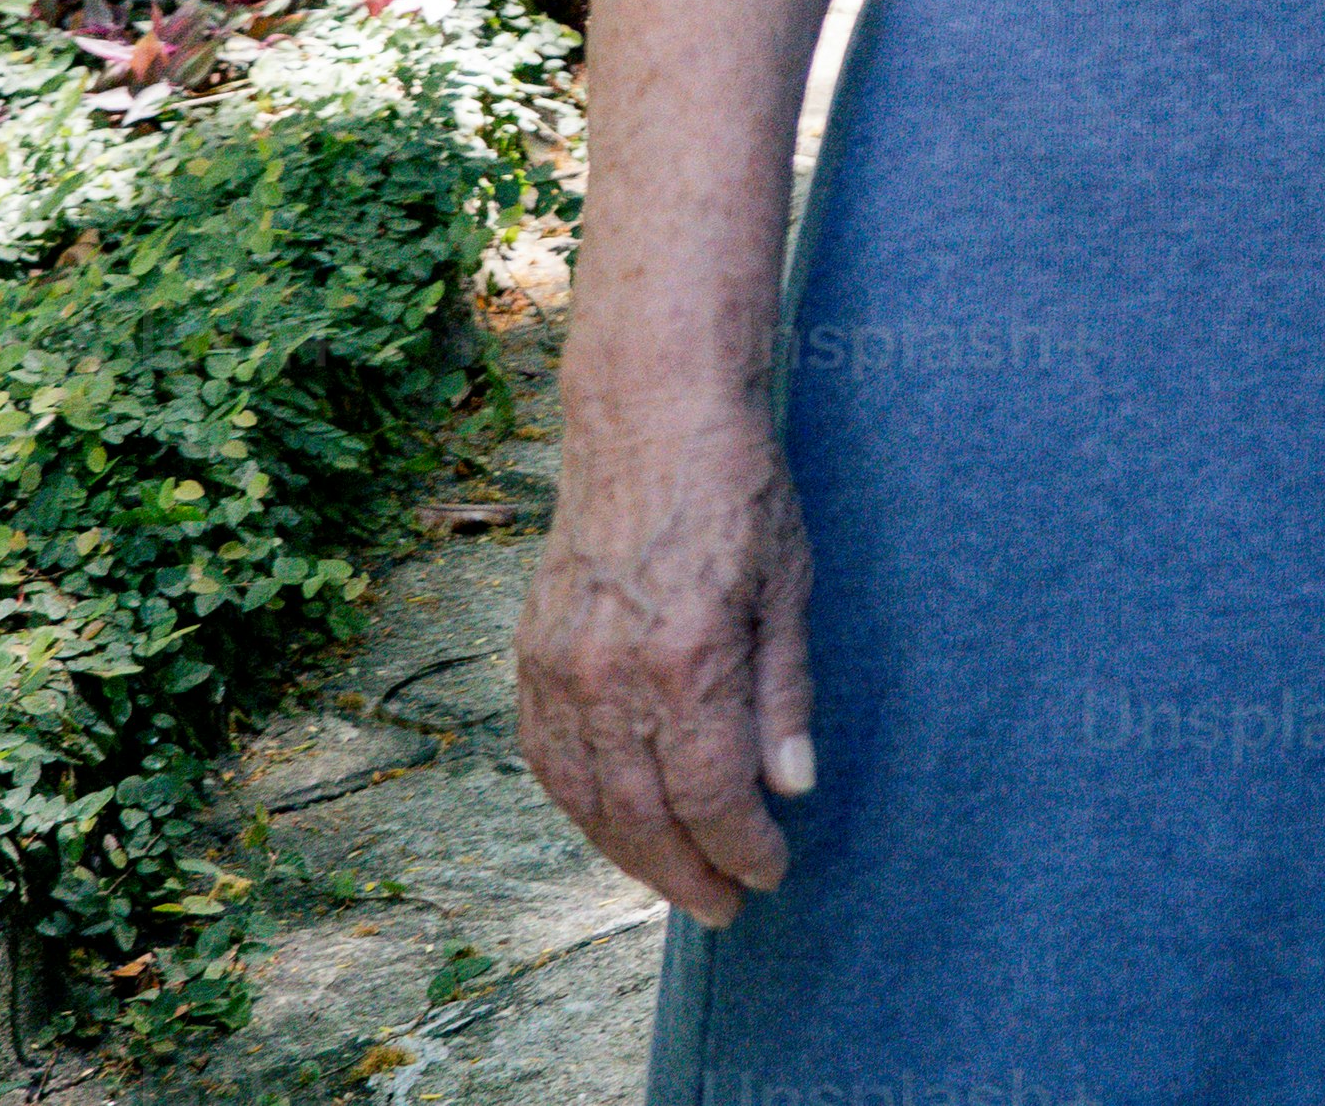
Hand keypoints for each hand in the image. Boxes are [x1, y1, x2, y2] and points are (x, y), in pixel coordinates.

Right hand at [519, 393, 819, 925]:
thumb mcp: (789, 585)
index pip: (710, 794)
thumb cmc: (738, 491)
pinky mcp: (531, 653)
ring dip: (630, 853)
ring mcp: (560, 665)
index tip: (771, 872)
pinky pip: (548, 757)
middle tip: (726, 907)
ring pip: (587, 797)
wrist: (649, 417)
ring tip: (675, 880)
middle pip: (644, 813)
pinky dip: (580, 804)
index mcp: (686, 658)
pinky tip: (613, 824)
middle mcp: (610, 674)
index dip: (741, 847)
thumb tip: (793, 787)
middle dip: (687, 873)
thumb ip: (785, 693)